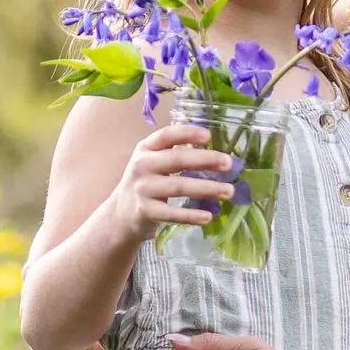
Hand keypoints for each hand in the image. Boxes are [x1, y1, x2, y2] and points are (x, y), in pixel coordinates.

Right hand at [103, 122, 237, 244]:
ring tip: (228, 191)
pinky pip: (172, 213)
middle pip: (177, 159)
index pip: (166, 135)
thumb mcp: (154, 162)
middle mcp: (142, 165)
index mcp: (146, 148)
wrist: (121, 214)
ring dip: (207, 188)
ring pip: (178, 186)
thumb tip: (213, 150)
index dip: (187, 133)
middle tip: (228, 163)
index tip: (208, 136)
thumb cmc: (147, 183)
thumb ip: (176, 153)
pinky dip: (191, 215)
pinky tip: (208, 216)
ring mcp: (142, 189)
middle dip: (205, 160)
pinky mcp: (145, 211)